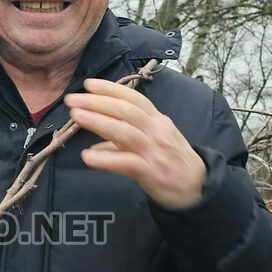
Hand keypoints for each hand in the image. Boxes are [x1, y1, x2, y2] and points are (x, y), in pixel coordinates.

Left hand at [65, 78, 206, 208]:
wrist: (198, 187)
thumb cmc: (173, 161)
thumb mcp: (155, 141)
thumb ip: (127, 138)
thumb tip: (98, 142)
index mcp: (157, 120)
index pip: (134, 98)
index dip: (111, 89)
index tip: (88, 84)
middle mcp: (156, 131)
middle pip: (126, 111)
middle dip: (98, 102)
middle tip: (73, 99)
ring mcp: (154, 151)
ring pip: (125, 132)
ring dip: (99, 122)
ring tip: (77, 116)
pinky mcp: (151, 172)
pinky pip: (126, 163)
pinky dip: (106, 159)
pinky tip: (87, 156)